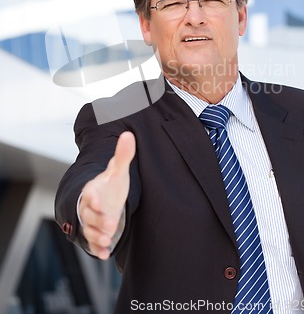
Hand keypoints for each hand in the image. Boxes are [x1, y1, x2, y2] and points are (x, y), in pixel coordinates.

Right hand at [79, 131, 135, 259]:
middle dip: (98, 220)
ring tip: (107, 240)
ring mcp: (92, 222)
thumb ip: (123, 154)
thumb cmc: (111, 185)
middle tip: (110, 225)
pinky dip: (97, 249)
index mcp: (93, 190)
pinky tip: (105, 254)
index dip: (93, 198)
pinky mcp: (96, 234)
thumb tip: (128, 135)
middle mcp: (89, 207)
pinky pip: (93, 243)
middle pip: (89, 215)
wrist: (106, 200)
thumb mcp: (118, 170)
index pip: (89, 193)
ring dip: (97, 236)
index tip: (97, 201)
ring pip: (90, 230)